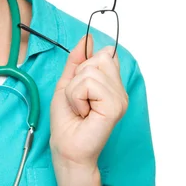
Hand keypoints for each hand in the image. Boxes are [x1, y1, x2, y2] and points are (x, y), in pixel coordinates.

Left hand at [49, 34, 128, 173]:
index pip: (104, 54)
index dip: (85, 66)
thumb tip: (87, 38)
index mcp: (111, 84)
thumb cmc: (66, 120)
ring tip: (80, 108)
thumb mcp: (67, 83)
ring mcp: (120, 98)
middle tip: (78, 101)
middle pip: (98, 58)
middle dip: (77, 78)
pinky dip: (77, 97)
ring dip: (75, 90)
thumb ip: (77, 60)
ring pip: (90, 71)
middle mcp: (119, 90)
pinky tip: (83, 113)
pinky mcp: (115, 106)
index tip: (79, 87)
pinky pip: (89, 84)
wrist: (66, 147)